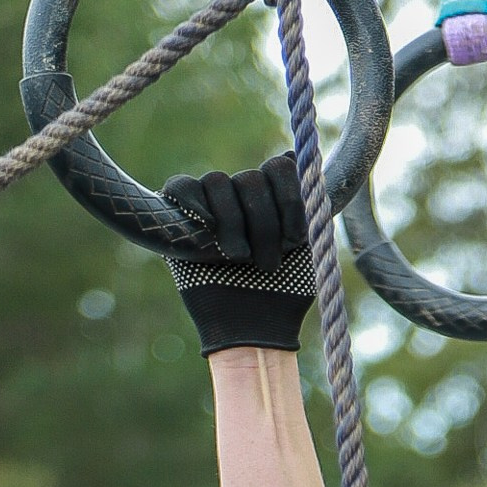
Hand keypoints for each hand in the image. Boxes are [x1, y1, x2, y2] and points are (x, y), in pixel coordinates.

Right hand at [162, 153, 312, 357]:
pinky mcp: (178, 218)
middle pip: (251, 179)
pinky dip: (196, 203)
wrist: (253, 330)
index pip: (280, 169)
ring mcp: (209, 206)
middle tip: (268, 264)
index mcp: (272, 200)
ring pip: (219, 182)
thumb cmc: (284, 295)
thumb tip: (288, 156)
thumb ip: (308, 206)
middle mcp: (241, 196)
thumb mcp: (309, 250)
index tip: (297, 238)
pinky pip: (184, 187)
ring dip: (234, 226)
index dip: (290, 200)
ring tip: (238, 260)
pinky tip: (206, 231)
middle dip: (265, 225)